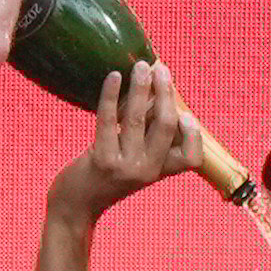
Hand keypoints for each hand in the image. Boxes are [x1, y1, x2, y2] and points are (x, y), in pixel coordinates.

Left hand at [51, 63, 198, 220]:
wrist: (77, 204)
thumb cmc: (106, 175)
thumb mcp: (135, 161)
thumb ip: (149, 135)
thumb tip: (157, 92)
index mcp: (160, 172)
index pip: (192, 157)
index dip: (193, 134)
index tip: (185, 112)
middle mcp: (147, 171)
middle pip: (167, 126)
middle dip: (166, 93)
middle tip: (161, 69)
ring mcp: (125, 167)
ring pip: (138, 118)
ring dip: (140, 87)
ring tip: (140, 66)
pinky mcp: (102, 160)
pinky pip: (109, 120)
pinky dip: (111, 95)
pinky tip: (113, 76)